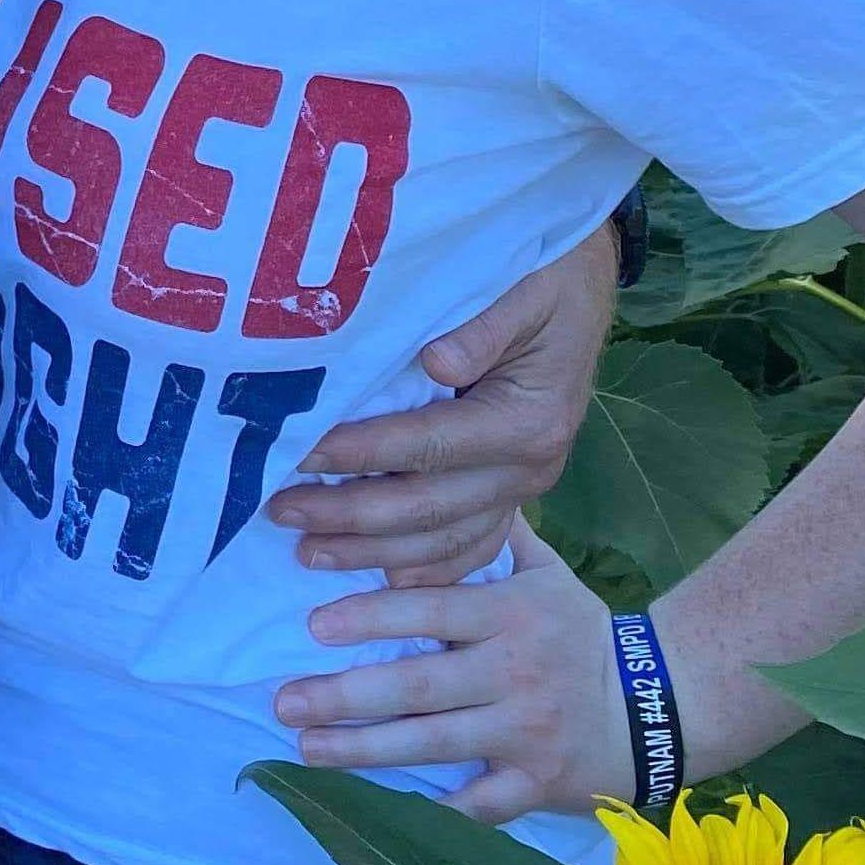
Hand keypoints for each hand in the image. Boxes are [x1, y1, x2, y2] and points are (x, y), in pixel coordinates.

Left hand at [263, 213, 618, 577]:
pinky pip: (472, 544)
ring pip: (444, 540)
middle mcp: (530, 467)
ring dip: (375, 553)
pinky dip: (427, 570)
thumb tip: (437, 364)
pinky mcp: (513, 492)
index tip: (300, 455)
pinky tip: (380, 584)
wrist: (584, 288)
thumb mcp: (526, 290)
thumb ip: (483, 328)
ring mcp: (523, 488)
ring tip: (310, 554)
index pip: (428, 447)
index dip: (361, 453)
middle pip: (428, 507)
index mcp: (527, 421)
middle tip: (280, 513)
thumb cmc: (547, 279)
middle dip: (350, 515)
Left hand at [268, 528, 629, 823]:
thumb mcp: (549, 576)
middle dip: (346, 696)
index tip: (313, 625)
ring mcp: (525, 733)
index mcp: (510, 617)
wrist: (662, 707)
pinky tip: (382, 809)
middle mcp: (513, 674)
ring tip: (306, 748)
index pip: (430, 613)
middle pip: (419, 686)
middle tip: (284, 702)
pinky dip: (435, 809)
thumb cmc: (584, 636)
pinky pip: (480, 803)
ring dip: (364, 750)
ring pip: (434, 744)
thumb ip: (497, 537)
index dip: (371, 618)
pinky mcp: (537, 783)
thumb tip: (456, 481)